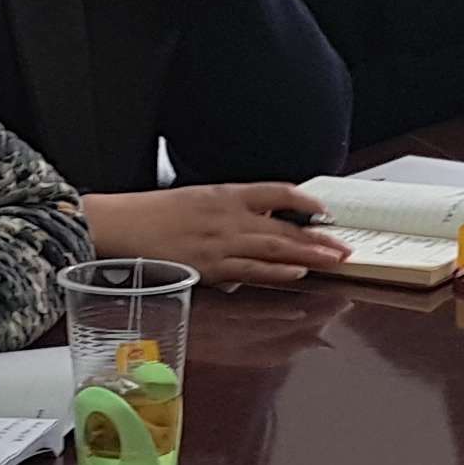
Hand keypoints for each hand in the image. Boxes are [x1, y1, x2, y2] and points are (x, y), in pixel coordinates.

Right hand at [89, 182, 347, 288]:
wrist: (118, 225)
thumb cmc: (150, 215)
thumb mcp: (194, 200)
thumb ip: (227, 211)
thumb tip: (253, 225)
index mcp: (225, 194)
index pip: (276, 192)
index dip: (305, 201)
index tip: (324, 210)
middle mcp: (228, 215)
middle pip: (284, 226)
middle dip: (318, 238)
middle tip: (345, 247)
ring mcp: (220, 242)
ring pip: (274, 248)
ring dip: (309, 255)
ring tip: (335, 261)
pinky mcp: (209, 266)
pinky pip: (251, 269)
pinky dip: (276, 271)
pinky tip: (297, 273)